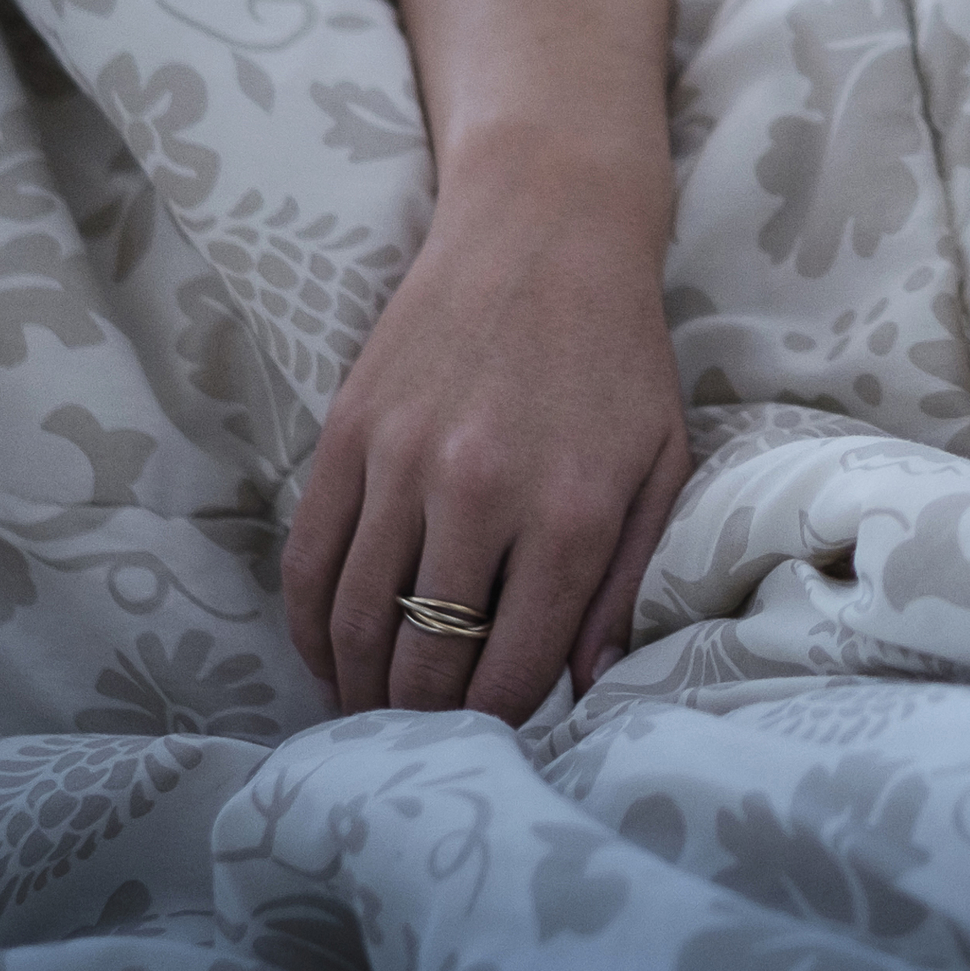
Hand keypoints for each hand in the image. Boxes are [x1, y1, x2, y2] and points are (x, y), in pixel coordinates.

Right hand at [281, 157, 691, 723]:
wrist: (546, 228)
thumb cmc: (618, 355)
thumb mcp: (660, 465)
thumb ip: (629, 581)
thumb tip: (589, 686)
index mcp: (572, 515)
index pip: (512, 667)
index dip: (497, 722)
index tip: (493, 740)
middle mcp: (483, 494)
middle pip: (425, 659)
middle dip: (421, 720)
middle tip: (421, 742)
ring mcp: (405, 461)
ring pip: (357, 619)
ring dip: (356, 685)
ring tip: (370, 712)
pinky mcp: (348, 432)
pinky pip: (309, 558)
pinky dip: (309, 623)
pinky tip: (326, 652)